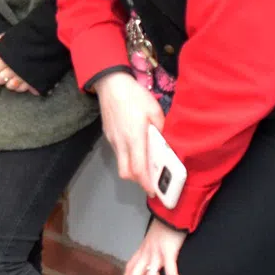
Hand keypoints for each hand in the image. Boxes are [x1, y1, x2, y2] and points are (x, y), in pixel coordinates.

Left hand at [0, 37, 35, 94]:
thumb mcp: (8, 40)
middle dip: (0, 76)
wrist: (47, 38)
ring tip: (13, 77)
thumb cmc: (25, 38)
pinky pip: (23, 88)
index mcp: (7, 58)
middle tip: (4, 72)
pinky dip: (21, 87)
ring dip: (10, 83)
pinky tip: (21, 82)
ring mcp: (25, 75)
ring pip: (11, 86)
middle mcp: (15, 68)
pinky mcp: (35, 80)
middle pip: (0, 79)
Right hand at [93, 70, 164, 195]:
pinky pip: (118, 152)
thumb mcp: (155, 110)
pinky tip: (136, 148)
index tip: (153, 190)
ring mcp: (113, 139)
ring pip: (121, 163)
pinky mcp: (108, 135)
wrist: (111, 83)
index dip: (145, 182)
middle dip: (138, 180)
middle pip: (125, 172)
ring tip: (145, 164)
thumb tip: (166, 142)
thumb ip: (161, 129)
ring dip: (132, 168)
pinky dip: (127, 157)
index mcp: (134, 138)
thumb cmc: (134, 95)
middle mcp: (121, 143)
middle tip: (150, 180)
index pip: (138, 168)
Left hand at [122, 219, 187, 274]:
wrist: (173, 208)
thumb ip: (155, 247)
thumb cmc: (168, 222)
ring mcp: (156, 254)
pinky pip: (171, 274)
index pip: (130, 269)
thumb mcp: (157, 236)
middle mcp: (146, 253)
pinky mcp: (168, 253)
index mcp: (143, 250)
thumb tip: (159, 254)